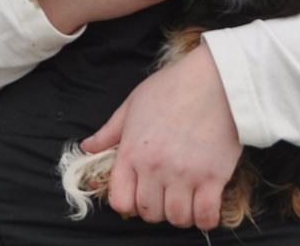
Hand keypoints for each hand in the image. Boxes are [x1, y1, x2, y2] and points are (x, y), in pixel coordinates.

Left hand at [80, 44, 241, 229]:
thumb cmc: (171, 88)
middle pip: (149, 213)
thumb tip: (87, 147)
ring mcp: (184, 175)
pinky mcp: (213, 178)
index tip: (139, 193)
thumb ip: (109, 132)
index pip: (119, 200)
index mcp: (132, 151)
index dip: (128, 202)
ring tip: (185, 196)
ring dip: (181, 214)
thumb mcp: (132, 105)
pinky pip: (206, 218)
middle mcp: (155, 167)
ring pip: (177, 219)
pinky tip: (204, 203)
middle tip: (165, 192)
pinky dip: (205, 218)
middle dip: (156, 207)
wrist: (212, 80)